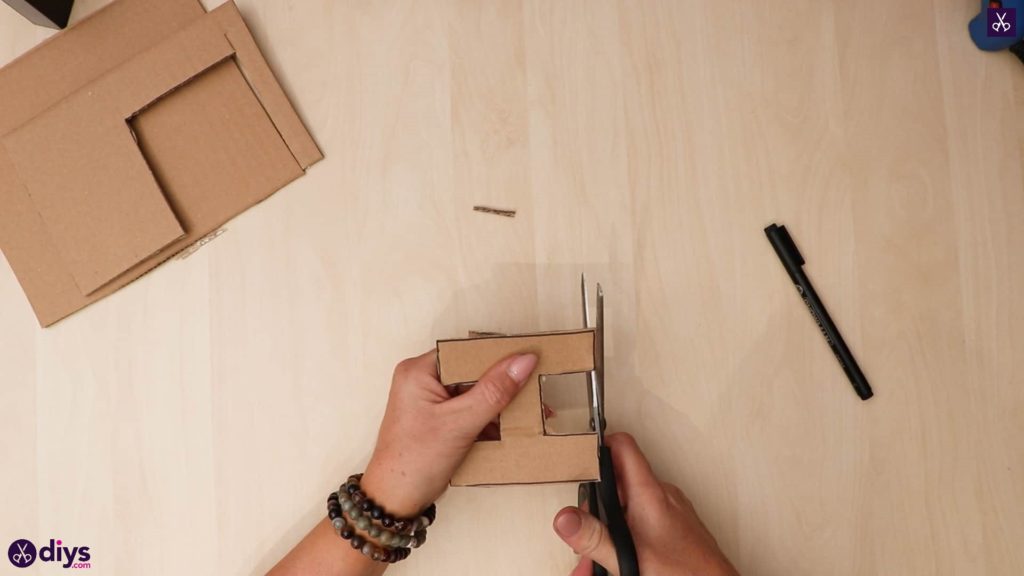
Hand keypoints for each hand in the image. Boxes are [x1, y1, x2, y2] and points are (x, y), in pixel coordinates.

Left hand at [269, 350, 536, 575]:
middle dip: (501, 383)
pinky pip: (469, 409)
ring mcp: (430, 401)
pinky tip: (510, 426)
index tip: (528, 360)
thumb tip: (522, 361)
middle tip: (533, 387)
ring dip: (498, 403)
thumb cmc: (413, 462)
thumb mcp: (459, 423)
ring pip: (473, 392)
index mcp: (419, 371)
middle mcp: (422, 380)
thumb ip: (493, 391)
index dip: (497, 356)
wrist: (394, 501)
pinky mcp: (438, 420)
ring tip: (529, 409)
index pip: (466, 352)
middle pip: (471, 371)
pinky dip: (488, 418)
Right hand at [552, 433, 738, 575]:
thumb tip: (564, 518)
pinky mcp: (675, 525)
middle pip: (618, 483)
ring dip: (609, 530)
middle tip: (583, 534)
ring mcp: (670, 509)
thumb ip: (593, 537)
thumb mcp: (629, 556)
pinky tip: (618, 563)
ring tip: (597, 563)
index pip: (622, 446)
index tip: (578, 459)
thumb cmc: (685, 572)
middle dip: (596, 510)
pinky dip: (626, 537)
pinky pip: (642, 521)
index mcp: (649, 493)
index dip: (598, 447)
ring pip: (628, 507)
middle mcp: (661, 495)